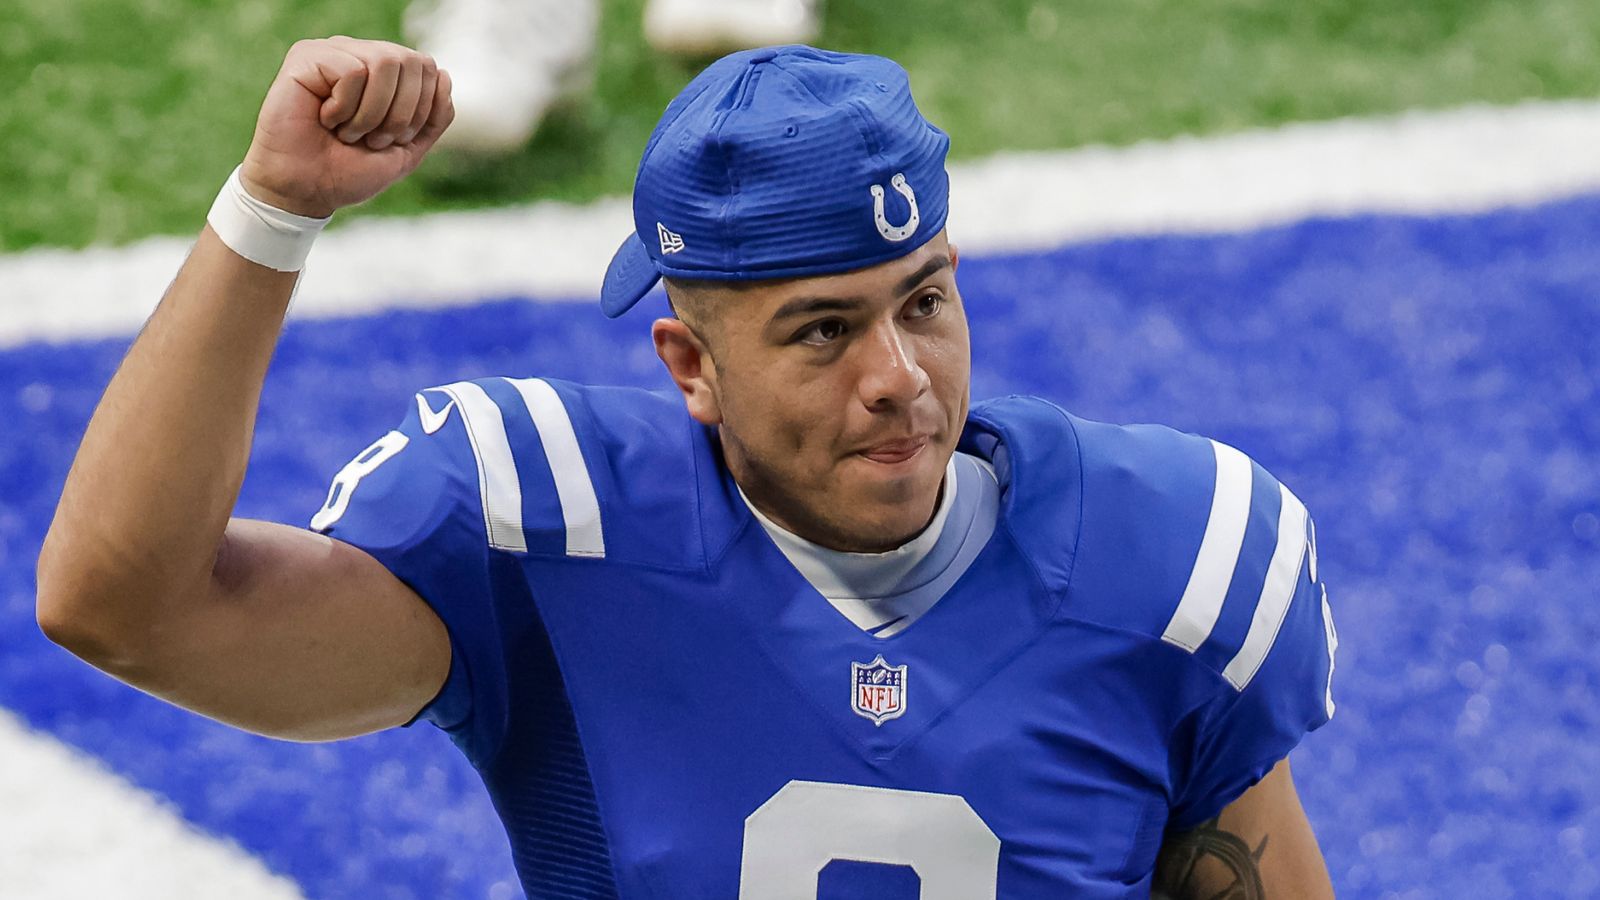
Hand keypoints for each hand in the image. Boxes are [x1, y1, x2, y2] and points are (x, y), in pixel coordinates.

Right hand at [239, 37, 453, 217]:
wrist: (306, 190)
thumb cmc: (350, 170)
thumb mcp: (408, 149)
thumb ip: (434, 116)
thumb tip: (443, 73)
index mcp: (384, 72)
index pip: (428, 68)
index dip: (420, 110)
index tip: (392, 139)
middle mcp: (359, 53)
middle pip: (410, 61)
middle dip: (399, 114)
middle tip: (370, 139)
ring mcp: (333, 51)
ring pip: (383, 63)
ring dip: (371, 114)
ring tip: (346, 131)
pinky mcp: (306, 56)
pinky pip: (351, 71)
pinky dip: (344, 108)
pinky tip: (324, 118)